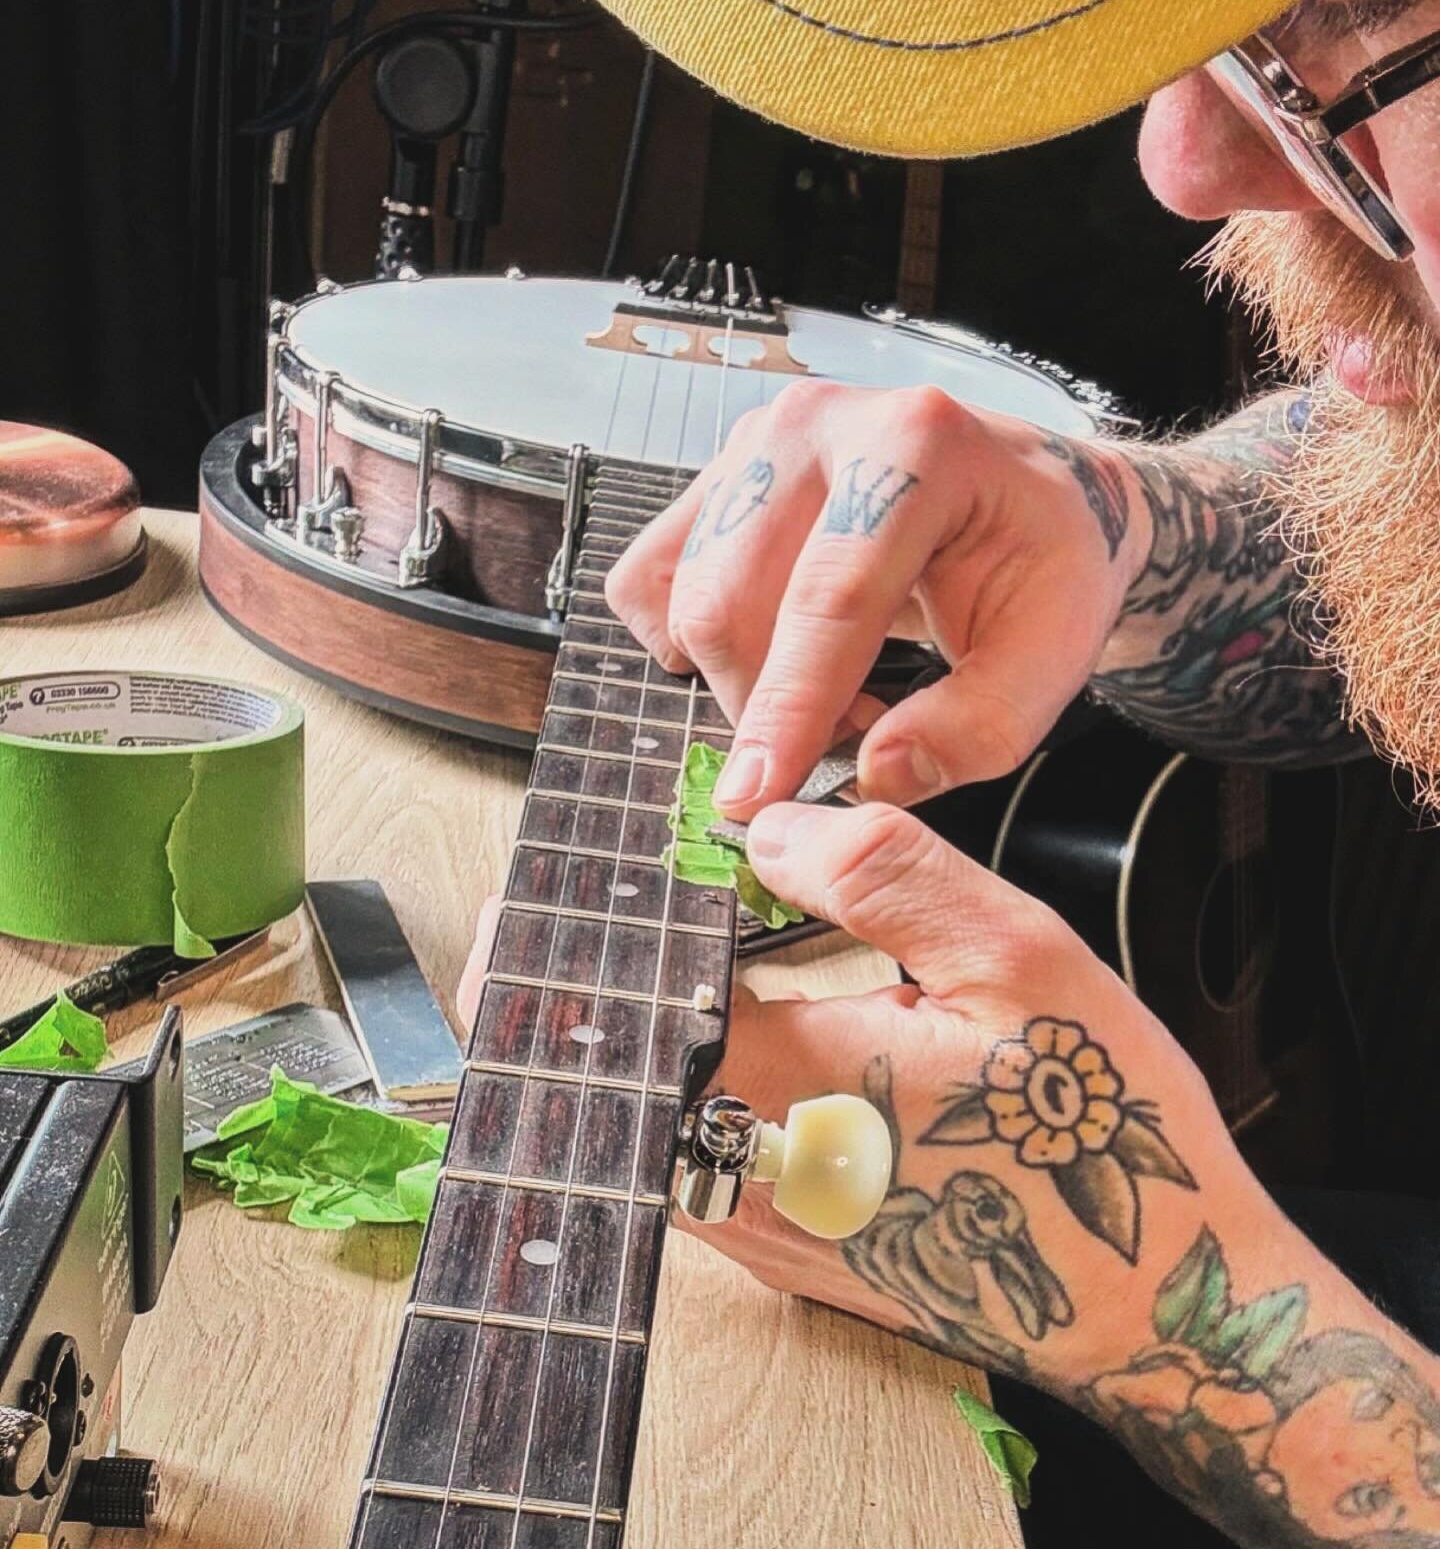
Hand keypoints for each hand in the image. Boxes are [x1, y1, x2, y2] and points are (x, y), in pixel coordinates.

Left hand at [458, 805, 1228, 1381]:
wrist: (1158, 1297)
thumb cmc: (1097, 1128)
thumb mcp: (1015, 960)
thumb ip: (880, 876)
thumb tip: (766, 829)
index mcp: (788, 1085)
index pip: (623, 1003)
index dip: (572, 937)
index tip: (556, 884)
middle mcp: (742, 1171)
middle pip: (602, 1071)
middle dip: (582, 983)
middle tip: (590, 908)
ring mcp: (753, 1227)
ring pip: (630, 1121)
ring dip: (631, 1036)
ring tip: (652, 955)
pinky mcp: (779, 1252)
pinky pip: (679, 1158)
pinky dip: (676, 1087)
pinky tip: (722, 1033)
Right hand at [603, 381, 1147, 813]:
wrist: (1027, 487)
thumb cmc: (1046, 555)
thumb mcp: (1056, 646)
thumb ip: (980, 725)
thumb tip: (876, 774)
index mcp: (916, 446)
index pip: (830, 596)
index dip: (789, 707)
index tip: (758, 794)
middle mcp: (819, 425)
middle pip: (732, 597)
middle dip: (766, 705)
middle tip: (847, 737)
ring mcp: (756, 442)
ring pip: (682, 595)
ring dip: (739, 677)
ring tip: (830, 690)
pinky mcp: (718, 474)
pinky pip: (648, 577)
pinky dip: (688, 641)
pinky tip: (766, 653)